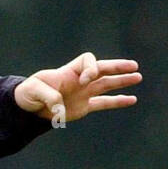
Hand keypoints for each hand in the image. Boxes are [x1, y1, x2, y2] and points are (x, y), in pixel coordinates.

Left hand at [14, 52, 140, 122]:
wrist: (29, 106)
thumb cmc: (29, 93)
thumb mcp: (34, 90)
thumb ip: (48, 96)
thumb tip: (60, 108)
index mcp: (69, 71)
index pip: (87, 60)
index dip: (91, 68)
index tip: (85, 81)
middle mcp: (79, 79)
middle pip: (102, 68)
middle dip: (117, 67)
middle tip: (133, 66)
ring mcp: (83, 92)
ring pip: (107, 84)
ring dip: (122, 81)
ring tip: (138, 77)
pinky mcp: (84, 106)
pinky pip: (104, 102)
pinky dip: (118, 101)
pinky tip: (132, 100)